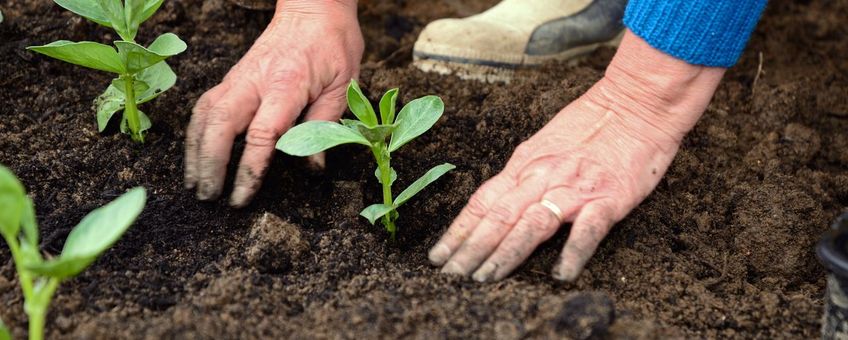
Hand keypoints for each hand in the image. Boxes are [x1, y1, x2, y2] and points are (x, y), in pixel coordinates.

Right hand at [184, 0, 362, 206]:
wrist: (313, 8)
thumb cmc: (333, 45)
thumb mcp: (343, 85)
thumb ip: (325, 126)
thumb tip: (312, 166)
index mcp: (287, 85)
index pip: (261, 134)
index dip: (249, 169)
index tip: (241, 197)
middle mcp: (255, 81)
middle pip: (221, 125)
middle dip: (209, 165)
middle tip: (208, 197)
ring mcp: (238, 77)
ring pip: (205, 116)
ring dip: (195, 152)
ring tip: (194, 184)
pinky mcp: (232, 77)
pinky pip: (205, 107)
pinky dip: (196, 133)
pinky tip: (195, 155)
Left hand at [428, 31, 726, 281]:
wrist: (637, 101)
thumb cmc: (592, 122)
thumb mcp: (545, 144)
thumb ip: (523, 175)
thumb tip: (496, 202)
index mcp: (525, 164)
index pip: (482, 202)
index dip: (458, 231)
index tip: (438, 257)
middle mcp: (542, 176)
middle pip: (498, 218)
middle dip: (470, 250)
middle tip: (450, 277)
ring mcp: (575, 188)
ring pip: (532, 224)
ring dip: (506, 253)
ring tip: (485, 279)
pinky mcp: (610, 197)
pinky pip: (588, 229)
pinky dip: (573, 251)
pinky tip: (561, 274)